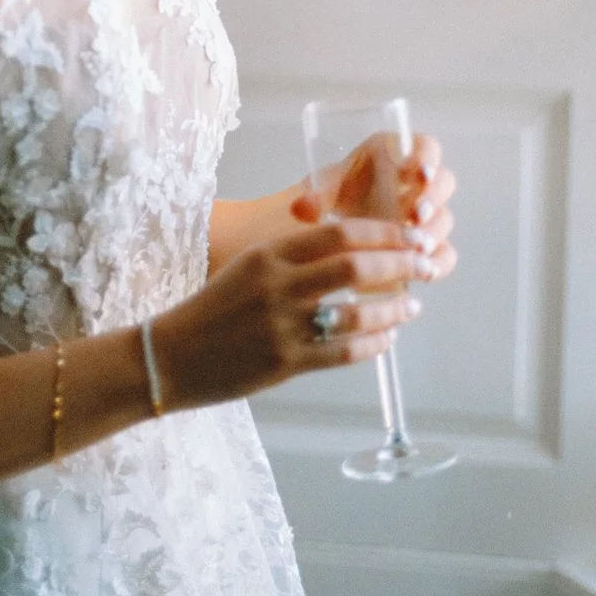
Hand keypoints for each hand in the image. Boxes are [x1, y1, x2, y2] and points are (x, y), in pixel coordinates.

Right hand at [153, 212, 433, 412]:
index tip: (410, 235)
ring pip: (356, 311)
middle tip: (426, 263)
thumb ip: (293, 259)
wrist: (168, 356)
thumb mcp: (247, 269)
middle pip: (355, 264)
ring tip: (412, 305)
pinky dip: (374, 344)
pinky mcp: (285, 363)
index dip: (383, 232)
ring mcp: (282, 326)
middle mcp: (277, 286)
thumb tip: (350, 252)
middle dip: (401, 261)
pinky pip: (344, 352)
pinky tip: (387, 339)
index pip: (339, 233)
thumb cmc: (211, 310)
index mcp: (268, 255)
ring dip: (393, 307)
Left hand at [290, 131, 456, 284]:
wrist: (333, 226)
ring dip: (433, 231)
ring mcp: (426, 216)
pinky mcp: (426, 246)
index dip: (427, 157)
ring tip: (415, 243)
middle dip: (432, 199)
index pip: (426, 148)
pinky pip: (444, 254)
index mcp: (399, 155)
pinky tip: (425, 270)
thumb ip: (316, 196)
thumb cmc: (333, 195)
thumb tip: (303, 208)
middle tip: (414, 214)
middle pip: (443, 183)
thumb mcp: (324, 190)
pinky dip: (438, 261)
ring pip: (444, 219)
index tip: (418, 172)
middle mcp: (418, 184)